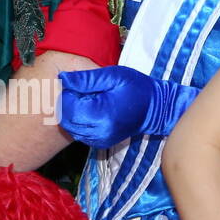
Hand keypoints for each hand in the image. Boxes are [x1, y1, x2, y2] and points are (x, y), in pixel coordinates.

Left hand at [58, 67, 198, 147]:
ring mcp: (100, 140)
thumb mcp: (112, 76)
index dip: (67, 93)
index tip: (76, 84)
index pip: (68, 107)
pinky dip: (79, 122)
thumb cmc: (136, 87)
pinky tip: (90, 110)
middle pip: (66, 120)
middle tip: (81, 91)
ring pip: (70, 128)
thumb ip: (86, 78)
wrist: (155, 108)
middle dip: (68, 104)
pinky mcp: (101, 143)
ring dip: (72, 113)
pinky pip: (79, 133)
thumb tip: (63, 78)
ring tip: (87, 100)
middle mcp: (100, 132)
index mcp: (102, 115)